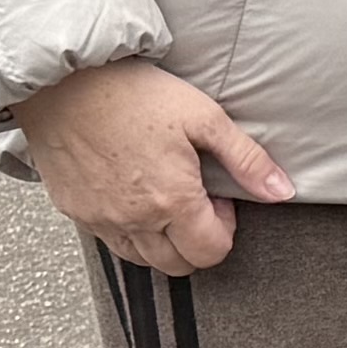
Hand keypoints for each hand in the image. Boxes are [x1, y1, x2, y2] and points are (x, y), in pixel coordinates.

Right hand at [14, 60, 292, 274]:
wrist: (64, 81)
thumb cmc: (133, 94)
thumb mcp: (205, 117)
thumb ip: (247, 160)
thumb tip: (282, 190)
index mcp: (171, 201)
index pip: (210, 252)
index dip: (225, 229)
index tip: (218, 197)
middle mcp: (132, 220)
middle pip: (177, 265)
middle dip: (196, 241)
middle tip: (194, 199)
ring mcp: (99, 219)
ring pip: (141, 259)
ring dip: (161, 242)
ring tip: (164, 197)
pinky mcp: (73, 210)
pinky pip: (108, 241)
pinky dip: (127, 230)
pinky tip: (132, 193)